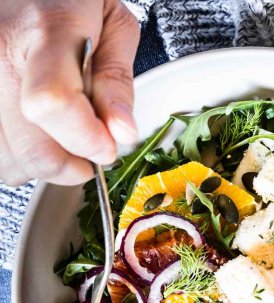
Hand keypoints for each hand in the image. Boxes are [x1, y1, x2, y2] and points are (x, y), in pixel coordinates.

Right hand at [0, 0, 139, 185]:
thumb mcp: (112, 24)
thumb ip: (117, 81)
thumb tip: (121, 133)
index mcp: (43, 29)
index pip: (54, 103)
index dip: (87, 139)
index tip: (109, 146)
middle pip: (31, 149)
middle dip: (72, 165)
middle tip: (90, 147)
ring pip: (10, 161)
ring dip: (44, 163)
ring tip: (60, 135)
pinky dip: (20, 157)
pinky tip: (35, 136)